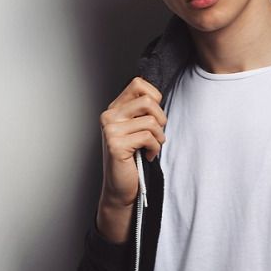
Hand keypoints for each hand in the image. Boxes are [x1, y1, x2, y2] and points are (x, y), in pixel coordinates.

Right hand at [97, 77, 166, 241]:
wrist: (121, 186)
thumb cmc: (134, 156)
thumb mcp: (138, 127)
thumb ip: (143, 110)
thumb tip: (156, 96)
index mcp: (115, 108)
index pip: (138, 83)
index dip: (154, 96)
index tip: (154, 114)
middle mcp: (109, 115)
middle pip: (148, 101)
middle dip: (161, 118)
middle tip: (158, 133)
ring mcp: (110, 130)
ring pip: (152, 121)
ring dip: (159, 137)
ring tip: (152, 146)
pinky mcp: (115, 144)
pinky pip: (148, 137)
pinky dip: (155, 148)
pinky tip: (148, 155)